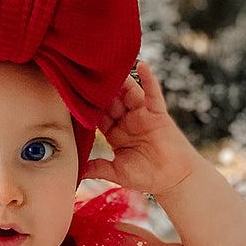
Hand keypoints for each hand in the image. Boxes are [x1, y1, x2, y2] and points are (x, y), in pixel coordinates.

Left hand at [87, 60, 198, 197]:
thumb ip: (98, 168)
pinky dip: (149, 79)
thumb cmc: (146, 177)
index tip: (72, 95)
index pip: (98, 116)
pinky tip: (142, 65)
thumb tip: (76, 172)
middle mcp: (127, 122)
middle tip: (87, 73)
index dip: (87, 107)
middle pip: (111, 101)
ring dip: (120, 80)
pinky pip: (153, 93)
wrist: (173, 180)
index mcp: (116, 134)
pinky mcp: (158, 113)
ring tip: (109, 66)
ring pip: (129, 93)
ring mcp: (142, 116)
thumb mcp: (117, 172)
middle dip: (101, 90)